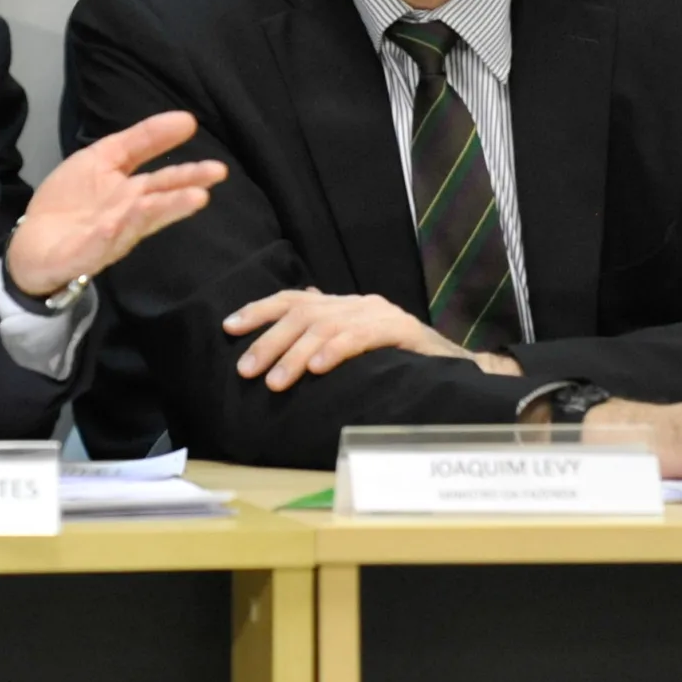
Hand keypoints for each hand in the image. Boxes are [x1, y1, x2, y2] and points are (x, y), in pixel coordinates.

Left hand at [4, 111, 227, 296]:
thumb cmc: (74, 200)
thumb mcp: (104, 158)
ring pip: (131, 227)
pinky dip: (104, 236)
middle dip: (179, 200)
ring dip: (150, 216)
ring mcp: (104, 239)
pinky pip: (93, 246)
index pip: (165, 183)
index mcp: (134, 195)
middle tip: (206, 189)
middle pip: (156, 207)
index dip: (189, 174)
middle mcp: (126, 219)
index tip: (217, 168)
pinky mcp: (79, 256)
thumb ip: (142, 140)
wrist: (33, 243)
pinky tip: (112, 224)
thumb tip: (187, 119)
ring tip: (172, 203)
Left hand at [225, 288, 476, 388]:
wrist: (453, 367)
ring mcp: (379, 314)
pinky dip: (336, 350)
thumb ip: (324, 342)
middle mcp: (357, 303)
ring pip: (326, 326)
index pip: (293, 299)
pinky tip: (318, 368)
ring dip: (295, 354)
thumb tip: (282, 350)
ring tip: (275, 382)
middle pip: (303, 312)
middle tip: (246, 369)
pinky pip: (361, 336)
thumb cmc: (396, 363)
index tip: (229, 327)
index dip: (259, 310)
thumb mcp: (353, 350)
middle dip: (269, 340)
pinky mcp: (400, 330)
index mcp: (343, 305)